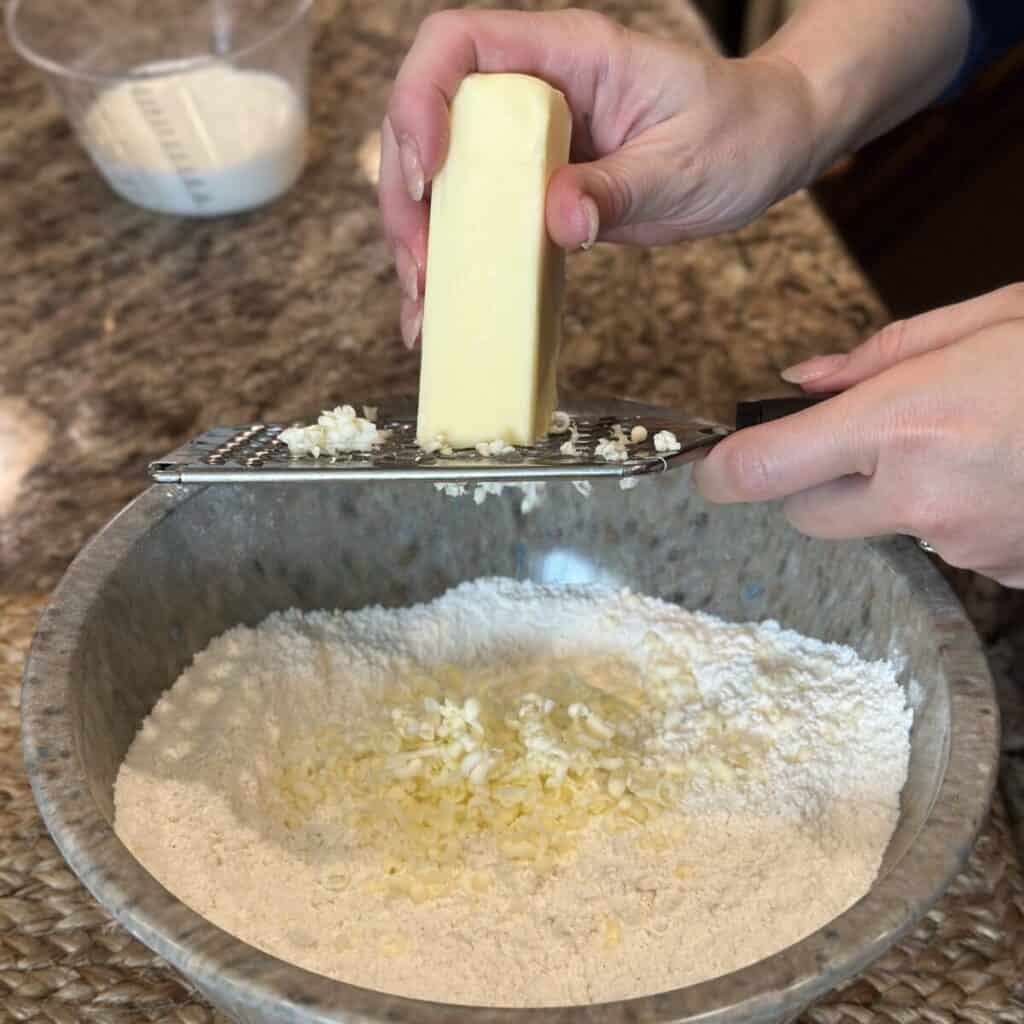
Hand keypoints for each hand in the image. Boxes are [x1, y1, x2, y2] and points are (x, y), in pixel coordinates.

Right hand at [379, 8, 817, 345]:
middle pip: (429, 120)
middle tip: (421, 265)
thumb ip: (619, 188)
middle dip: (407, 193)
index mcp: (568, 55)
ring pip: (443, 176)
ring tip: (424, 303)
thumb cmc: (738, 132)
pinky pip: (479, 216)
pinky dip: (456, 261)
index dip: (421, 98)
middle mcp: (534, 93)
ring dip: (420, 237)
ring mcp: (529, 143)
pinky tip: (445, 306)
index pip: (457, 45)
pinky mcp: (535, 188)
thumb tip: (557, 221)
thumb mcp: (685, 164)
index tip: (431, 168)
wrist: (763, 147)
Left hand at [693, 285, 1023, 587]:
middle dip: (819, 477)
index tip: (711, 468)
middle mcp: (922, 497)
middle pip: (807, 512)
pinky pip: (944, 547)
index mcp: (906, 423)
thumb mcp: (992, 319)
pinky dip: (954, 516)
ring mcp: (961, 544)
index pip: (767, 467)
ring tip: (963, 445)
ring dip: (895, 495)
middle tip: (874, 435)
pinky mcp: (1001, 573)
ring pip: (878, 529)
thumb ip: (883, 353)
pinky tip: (999, 475)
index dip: (722, 470)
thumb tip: (805, 381)